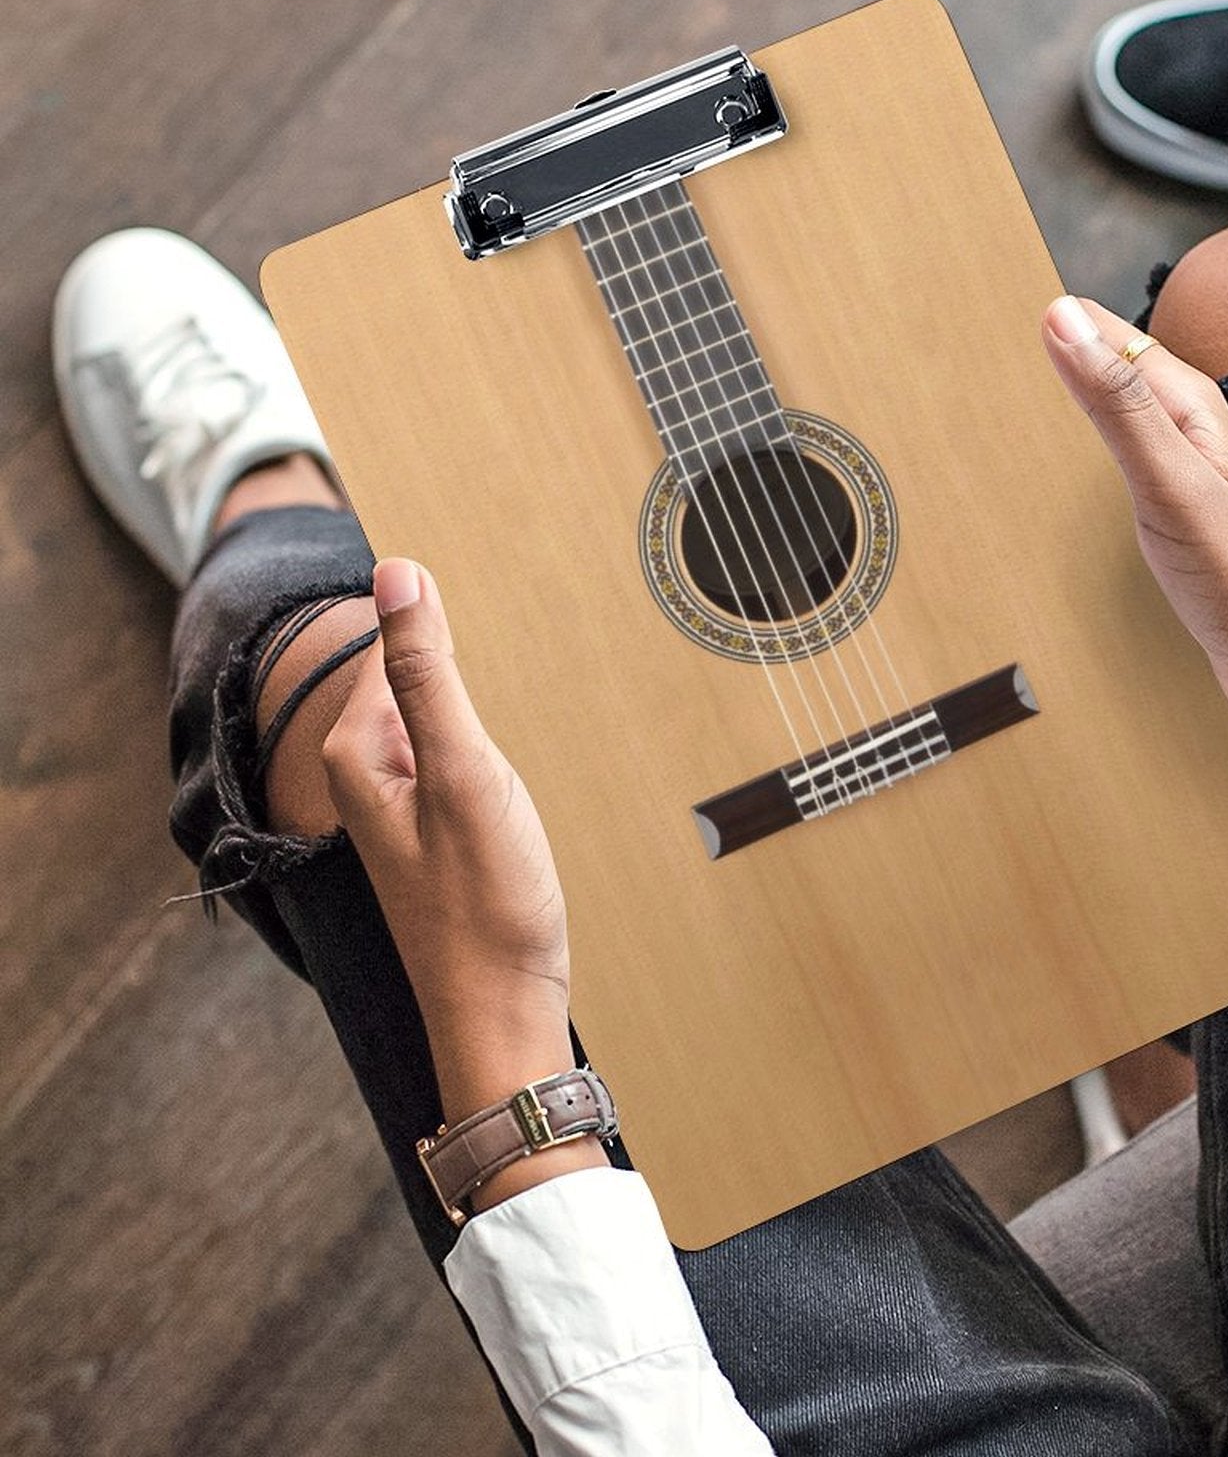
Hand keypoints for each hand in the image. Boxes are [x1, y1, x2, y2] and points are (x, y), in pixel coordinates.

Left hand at [322, 557, 577, 1124]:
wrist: (503, 1013)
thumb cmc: (485, 904)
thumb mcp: (463, 770)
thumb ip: (428, 671)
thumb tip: (395, 571)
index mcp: (358, 750)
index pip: (389, 643)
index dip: (437, 624)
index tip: (481, 614)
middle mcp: (367, 775)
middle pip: (414, 681)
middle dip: (463, 673)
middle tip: (502, 698)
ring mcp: (401, 808)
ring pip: (441, 723)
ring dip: (480, 718)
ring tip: (508, 753)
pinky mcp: (435, 834)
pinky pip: (455, 762)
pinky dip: (488, 757)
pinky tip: (512, 786)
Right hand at [1040, 295, 1227, 737]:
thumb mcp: (1167, 482)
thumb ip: (1117, 402)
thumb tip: (1062, 321)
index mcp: (1192, 406)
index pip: (1111, 335)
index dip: (1062, 319)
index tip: (1001, 302)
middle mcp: (1192, 429)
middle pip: (1116, 366)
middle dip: (1066, 344)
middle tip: (998, 334)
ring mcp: (1187, 472)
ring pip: (1121, 409)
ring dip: (1078, 391)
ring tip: (1027, 379)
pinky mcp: (1180, 513)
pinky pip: (1126, 456)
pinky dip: (1092, 446)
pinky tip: (1076, 463)